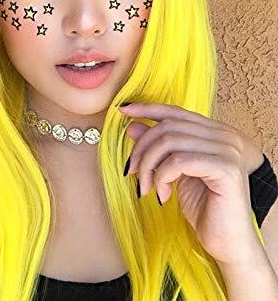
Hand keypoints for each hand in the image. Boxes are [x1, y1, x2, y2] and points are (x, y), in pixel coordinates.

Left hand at [119, 102, 264, 264]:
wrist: (226, 242)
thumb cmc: (203, 207)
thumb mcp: (173, 172)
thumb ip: (158, 146)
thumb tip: (133, 125)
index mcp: (216, 131)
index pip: (176, 112)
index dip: (147, 109)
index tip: (123, 111)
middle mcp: (225, 135)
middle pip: (168, 126)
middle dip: (142, 149)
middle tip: (133, 172)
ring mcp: (228, 150)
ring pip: (169, 142)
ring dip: (149, 167)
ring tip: (147, 188)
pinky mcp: (226, 168)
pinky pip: (178, 161)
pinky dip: (161, 177)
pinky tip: (162, 195)